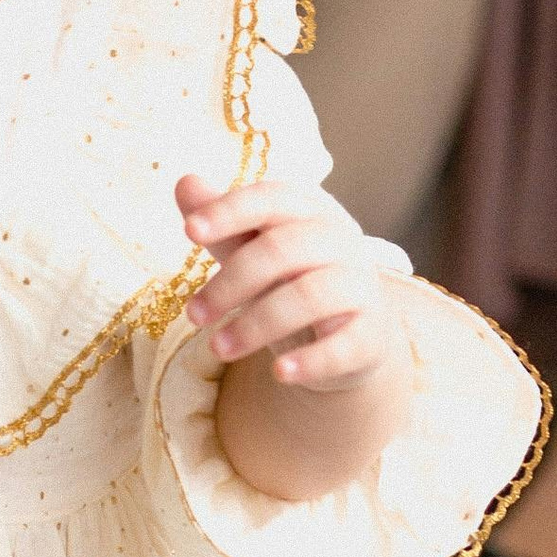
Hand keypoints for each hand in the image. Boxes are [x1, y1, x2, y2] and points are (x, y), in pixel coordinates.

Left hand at [177, 172, 396, 390]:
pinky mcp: (370, 335)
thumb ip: (223, 222)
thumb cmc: (292, 281)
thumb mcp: (253, 250)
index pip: (271, 198)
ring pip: (309, 297)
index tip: (189, 231)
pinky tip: (279, 373)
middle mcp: (341, 241)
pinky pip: (343, 345)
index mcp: (310, 211)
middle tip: (193, 315)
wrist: (349, 336)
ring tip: (218, 347)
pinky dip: (311, 360)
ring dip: (256, 324)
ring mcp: (361, 287)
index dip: (230, 211)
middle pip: (283, 250)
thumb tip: (185, 183)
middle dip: (230, 282)